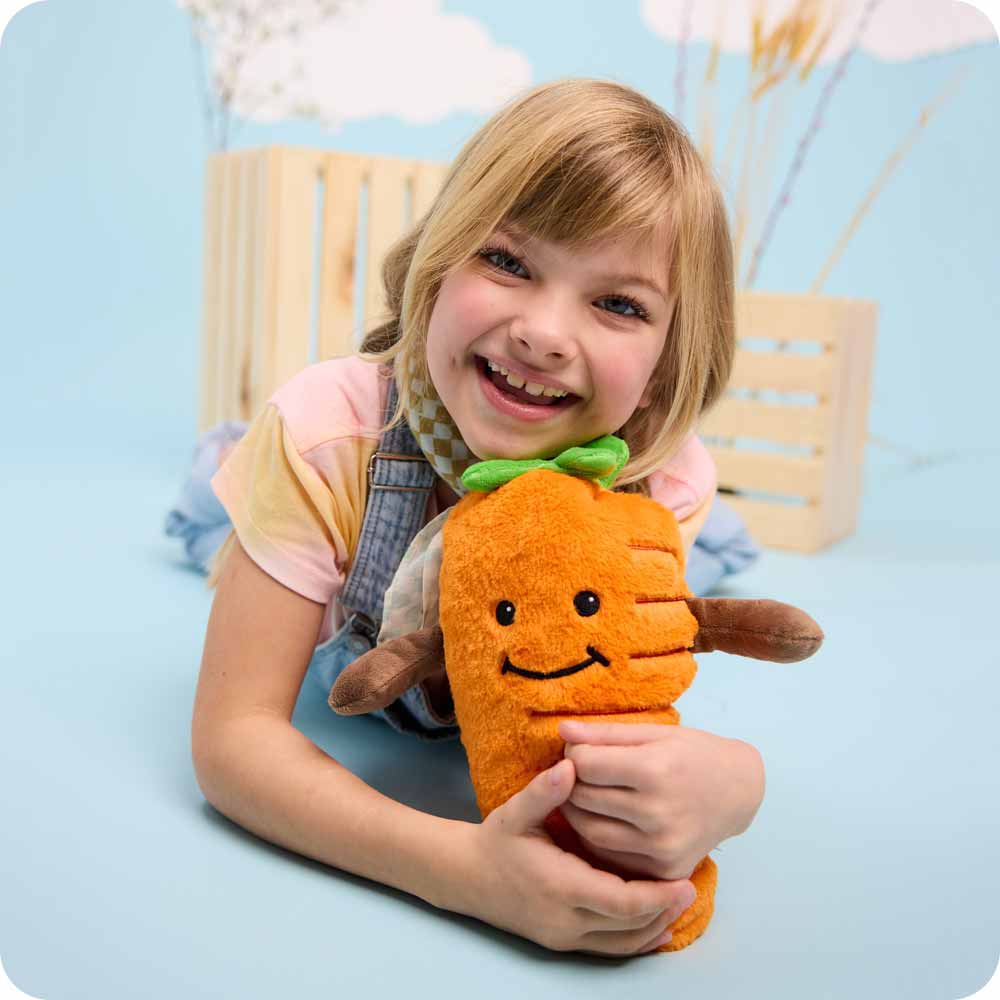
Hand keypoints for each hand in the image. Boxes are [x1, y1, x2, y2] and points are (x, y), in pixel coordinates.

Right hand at [462, 758, 697, 955]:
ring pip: (621, 943)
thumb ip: (544, 791)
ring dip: (653, 926)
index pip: (622, 901)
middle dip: (664, 910)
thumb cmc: (495, 840)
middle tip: (693, 887)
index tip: (685, 880)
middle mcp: (565, 919)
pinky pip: (607, 949)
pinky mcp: (561, 942)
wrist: (465, 877)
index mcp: (560, 885)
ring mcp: (563, 936)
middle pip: (628, 926)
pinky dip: (634, 941)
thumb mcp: (516, 812)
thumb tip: (569, 766)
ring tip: (680, 903)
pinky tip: (654, 928)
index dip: (657, 895)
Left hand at [557, 720, 764, 881]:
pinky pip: (611, 857)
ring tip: (582, 795)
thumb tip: (562, 730)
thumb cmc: (693, 754)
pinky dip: (597, 839)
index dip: (573, 755)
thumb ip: (605, 733)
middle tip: (576, 773)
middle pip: (583, 798)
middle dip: (570, 783)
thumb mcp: (653, 733)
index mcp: (654, 770)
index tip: (580, 751)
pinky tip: (601, 820)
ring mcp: (662, 847)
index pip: (584, 765)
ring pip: (590, 832)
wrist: (738, 792)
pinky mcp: (664, 870)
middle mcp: (658, 813)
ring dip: (575, 812)